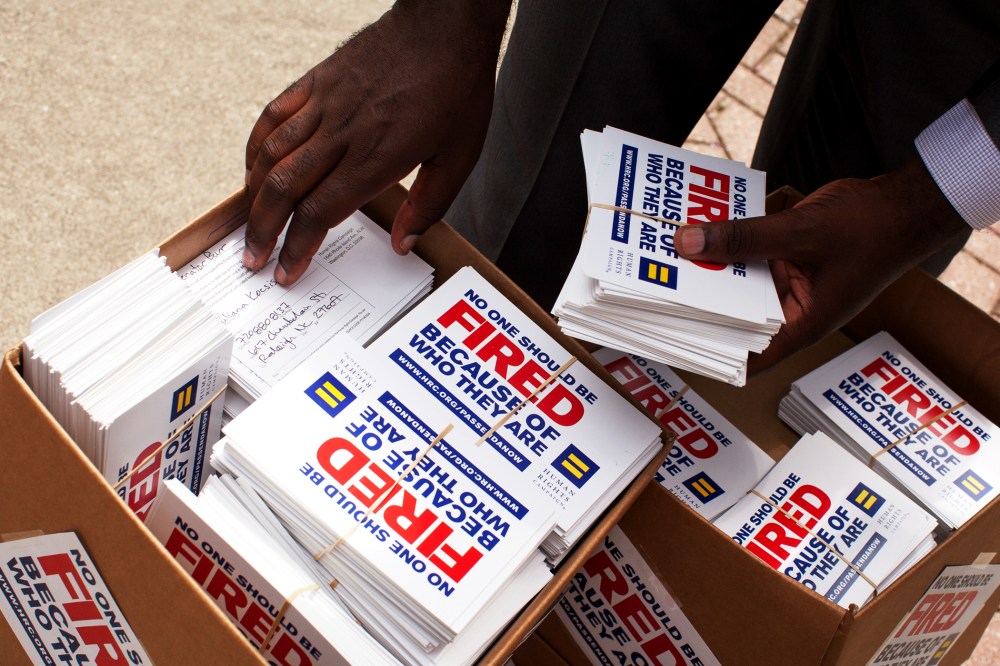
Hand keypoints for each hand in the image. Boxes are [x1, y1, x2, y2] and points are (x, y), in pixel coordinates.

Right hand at [243, 0, 510, 284]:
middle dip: (264, 230)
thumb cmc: (457, 88)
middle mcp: (344, 133)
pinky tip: (252, 168)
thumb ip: (428, 205)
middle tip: (254, 258)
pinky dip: (256, 146)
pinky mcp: (318, 81)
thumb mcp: (460, 157)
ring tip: (248, 223)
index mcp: (377, 157)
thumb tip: (402, 244)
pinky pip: (273, 115)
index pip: (322, 212)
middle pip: (285, 189)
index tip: (286, 270)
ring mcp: (326, 104)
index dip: (298, 247)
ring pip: (272, 155)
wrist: (445, 25)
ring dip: (253, 195)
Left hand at [675, 159, 968, 372]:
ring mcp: (790, 282)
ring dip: (710, 268)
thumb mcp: (799, 232)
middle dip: (700, 302)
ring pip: (739, 281)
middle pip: (735, 315)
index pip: (747, 357)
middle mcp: (792, 309)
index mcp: (801, 324)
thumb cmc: (872, 230)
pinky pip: (751, 253)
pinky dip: (729, 242)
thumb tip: (687, 242)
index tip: (669, 343)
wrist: (908, 202)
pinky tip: (698, 226)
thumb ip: (743, 237)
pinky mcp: (788, 256)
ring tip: (664, 257)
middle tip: (654, 290)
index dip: (710, 354)